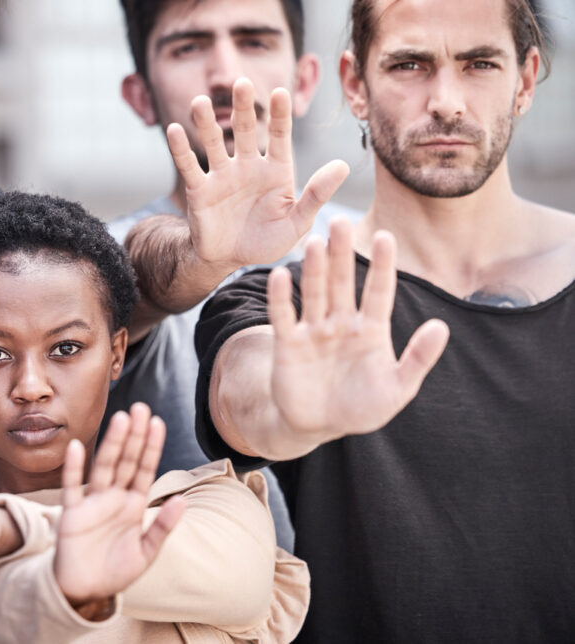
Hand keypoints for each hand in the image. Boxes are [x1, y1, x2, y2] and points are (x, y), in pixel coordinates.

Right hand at [53, 403, 185, 605]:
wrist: (86, 591)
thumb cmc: (116, 570)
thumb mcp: (146, 552)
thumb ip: (162, 527)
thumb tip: (182, 501)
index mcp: (133, 504)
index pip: (145, 469)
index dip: (151, 446)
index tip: (158, 422)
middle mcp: (113, 498)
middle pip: (126, 460)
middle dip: (134, 436)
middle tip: (141, 407)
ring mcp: (92, 503)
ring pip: (104, 467)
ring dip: (112, 444)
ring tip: (121, 419)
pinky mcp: (72, 515)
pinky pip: (72, 488)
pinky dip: (74, 469)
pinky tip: (76, 448)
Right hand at [167, 78, 348, 272]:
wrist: (231, 259)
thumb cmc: (267, 240)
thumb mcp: (297, 222)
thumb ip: (317, 195)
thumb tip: (343, 166)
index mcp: (276, 170)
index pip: (280, 136)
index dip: (280, 115)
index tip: (280, 92)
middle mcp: (248, 166)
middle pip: (246, 130)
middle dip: (243, 108)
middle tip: (241, 83)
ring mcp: (222, 176)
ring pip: (214, 143)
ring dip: (206, 123)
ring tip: (200, 102)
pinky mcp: (199, 190)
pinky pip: (189, 167)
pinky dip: (181, 149)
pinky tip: (173, 130)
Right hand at [265, 219, 449, 450]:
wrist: (318, 426)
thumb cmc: (361, 408)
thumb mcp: (397, 388)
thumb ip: (419, 359)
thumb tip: (441, 326)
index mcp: (371, 329)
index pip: (378, 291)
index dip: (382, 266)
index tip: (386, 237)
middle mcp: (341, 323)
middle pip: (342, 282)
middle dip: (341, 254)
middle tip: (339, 221)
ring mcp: (314, 331)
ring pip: (315, 293)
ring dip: (315, 269)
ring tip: (315, 242)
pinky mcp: (287, 343)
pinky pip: (283, 316)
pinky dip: (281, 297)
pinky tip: (281, 275)